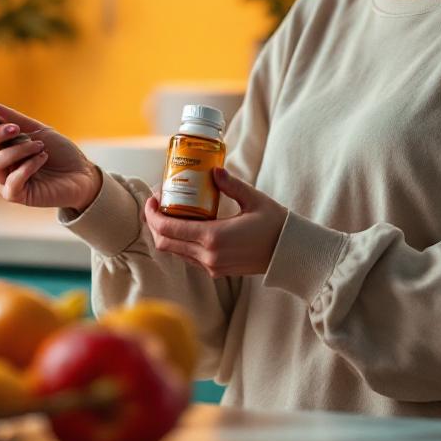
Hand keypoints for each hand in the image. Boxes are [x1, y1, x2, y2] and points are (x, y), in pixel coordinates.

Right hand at [0, 101, 101, 210]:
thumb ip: (9, 117)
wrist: (81, 173)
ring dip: (18, 150)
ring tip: (39, 146)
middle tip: (16, 129)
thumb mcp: (36, 128)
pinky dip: (27, 166)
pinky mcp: (16, 195)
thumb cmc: (57, 150)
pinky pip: (11, 182)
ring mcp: (4, 179)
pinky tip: (42, 158)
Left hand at [144, 168, 287, 277]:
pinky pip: (188, 257)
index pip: (168, 228)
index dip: (152, 214)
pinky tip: (186, 225)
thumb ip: (231, 185)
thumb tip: (214, 170)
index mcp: (213, 237)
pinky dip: (180, 242)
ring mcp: (211, 266)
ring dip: (166, 233)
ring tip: (170, 212)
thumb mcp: (254, 199)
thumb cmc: (274, 224)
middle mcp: (208, 256)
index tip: (152, 199)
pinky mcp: (216, 271)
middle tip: (157, 204)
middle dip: (154, 223)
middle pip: (165, 243)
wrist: (288, 253)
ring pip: (175, 252)